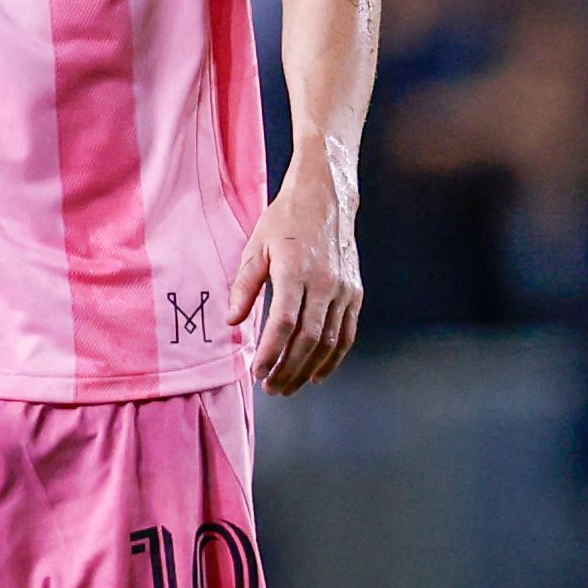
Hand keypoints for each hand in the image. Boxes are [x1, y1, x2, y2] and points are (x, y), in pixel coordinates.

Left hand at [230, 175, 361, 395]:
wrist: (325, 199)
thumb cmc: (284, 221)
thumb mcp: (255, 248)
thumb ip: (244, 286)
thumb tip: (233, 322)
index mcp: (295, 271)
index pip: (284, 323)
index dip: (270, 352)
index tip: (257, 371)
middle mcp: (324, 283)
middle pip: (308, 339)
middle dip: (288, 368)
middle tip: (270, 388)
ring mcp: (343, 289)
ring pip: (329, 341)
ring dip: (308, 369)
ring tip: (288, 386)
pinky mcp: (354, 293)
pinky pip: (347, 333)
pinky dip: (333, 358)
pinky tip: (317, 374)